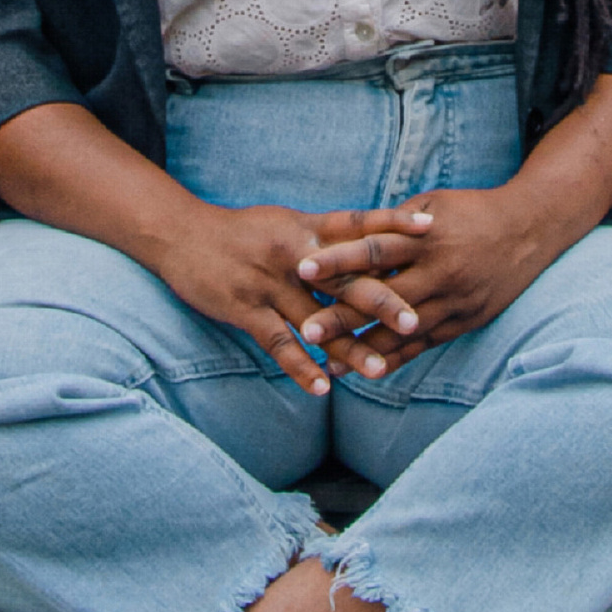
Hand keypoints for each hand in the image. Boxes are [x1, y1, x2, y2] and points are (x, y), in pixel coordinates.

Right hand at [148, 200, 397, 398]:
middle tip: (417, 323)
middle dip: (382, 302)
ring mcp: (269, 283)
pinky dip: (301, 367)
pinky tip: (323, 388)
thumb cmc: (241, 231)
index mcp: (306, 228)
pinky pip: (278, 343)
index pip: (357, 223)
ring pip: (316, 320)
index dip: (392, 225)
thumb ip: (325, 236)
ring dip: (349, 347)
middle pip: (344, 279)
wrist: (181, 234)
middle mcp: (293, 254)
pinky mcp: (245, 309)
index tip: (430, 229)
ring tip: (380, 371)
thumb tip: (370, 244)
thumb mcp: (286, 223)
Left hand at [297, 183, 570, 375]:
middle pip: (382, 297)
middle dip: (343, 315)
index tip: (302, 268)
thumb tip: (349, 236)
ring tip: (327, 365)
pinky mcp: (464, 321)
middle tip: (305, 331)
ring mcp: (453, 300)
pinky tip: (368, 372)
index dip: (338, 259)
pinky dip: (396, 359)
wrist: (530, 229)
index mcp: (425, 236)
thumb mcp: (432, 205)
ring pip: (402, 330)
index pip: (374, 249)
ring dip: (364, 349)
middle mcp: (439, 271)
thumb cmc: (472, 211)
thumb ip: (393, 224)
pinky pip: (425, 345)